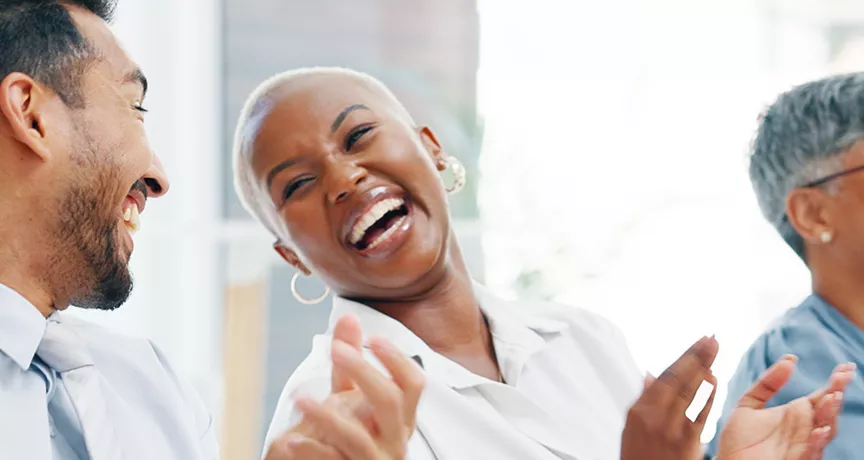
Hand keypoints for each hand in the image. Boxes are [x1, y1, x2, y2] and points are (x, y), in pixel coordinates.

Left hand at [265, 315, 424, 459]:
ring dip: (326, 415)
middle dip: (364, 371)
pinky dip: (311, 451)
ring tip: (298, 398)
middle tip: (336, 350)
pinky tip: (291, 440)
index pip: (413, 384)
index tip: (374, 338)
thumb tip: (349, 318)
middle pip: (390, 401)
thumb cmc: (353, 439)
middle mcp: (395, 440)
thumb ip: (352, 362)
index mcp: (401, 418)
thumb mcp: (353, 400)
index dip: (397, 360)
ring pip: (358, 437)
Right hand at [621, 336, 718, 459]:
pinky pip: (700, 415)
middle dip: (697, 356)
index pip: (664, 376)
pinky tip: (715, 381)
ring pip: (689, 393)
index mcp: (638, 411)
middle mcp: (653, 416)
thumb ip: (645, 400)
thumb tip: (651, 375)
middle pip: (678, 379)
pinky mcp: (687, 444)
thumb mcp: (632, 428)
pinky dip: (708, 397)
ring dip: (703, 369)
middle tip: (713, 338)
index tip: (699, 341)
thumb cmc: (638, 457)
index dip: (684, 357)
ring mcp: (671, 429)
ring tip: (715, 350)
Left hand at [716, 356, 854, 459]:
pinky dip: (816, 442)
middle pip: (827, 411)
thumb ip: (767, 383)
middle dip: (836, 394)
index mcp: (796, 414)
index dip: (835, 382)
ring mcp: (803, 446)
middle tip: (843, 376)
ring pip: (825, 431)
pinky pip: (811, 453)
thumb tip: (791, 359)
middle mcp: (804, 430)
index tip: (845, 367)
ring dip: (830, 414)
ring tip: (832, 396)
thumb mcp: (748, 404)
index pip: (821, 396)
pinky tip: (819, 429)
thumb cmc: (739, 441)